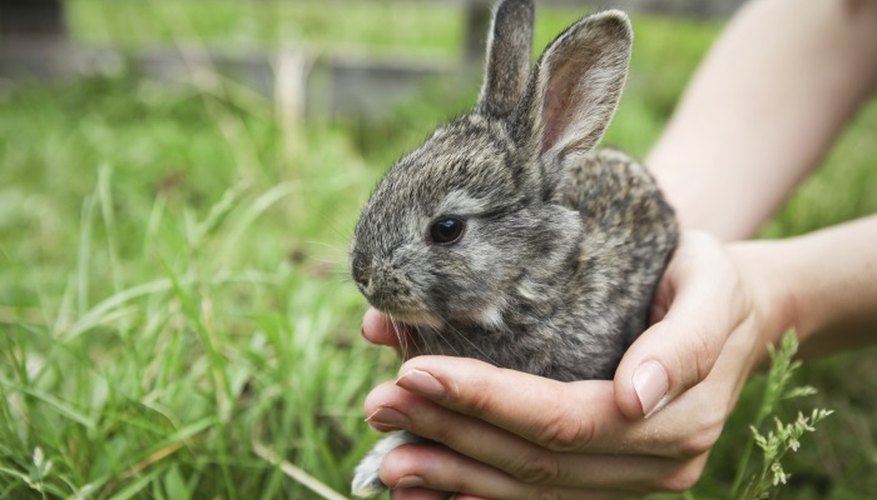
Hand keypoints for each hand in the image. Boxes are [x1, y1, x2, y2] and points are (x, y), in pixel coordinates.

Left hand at [360, 232, 793, 497]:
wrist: (735, 313)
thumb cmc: (707, 281)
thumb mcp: (710, 284)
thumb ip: (685, 339)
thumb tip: (637, 396)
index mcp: (675, 416)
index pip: (562, 420)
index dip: (487, 403)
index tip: (416, 372)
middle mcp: (652, 463)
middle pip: (536, 462)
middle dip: (451, 437)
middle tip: (379, 407)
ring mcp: (629, 481)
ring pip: (530, 492)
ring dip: (452, 476)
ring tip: (386, 457)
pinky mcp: (607, 480)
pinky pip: (538, 499)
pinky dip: (477, 497)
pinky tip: (424, 492)